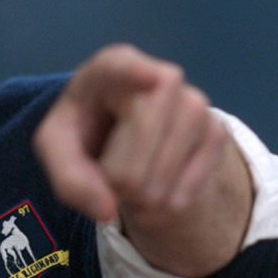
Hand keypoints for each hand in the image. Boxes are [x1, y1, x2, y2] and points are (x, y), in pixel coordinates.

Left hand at [33, 44, 253, 277]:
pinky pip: (193, 183)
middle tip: (111, 180)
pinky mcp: (217, 131)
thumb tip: (108, 211)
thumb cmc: (87, 134)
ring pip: (169, 164)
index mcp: (109, 69)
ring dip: (145, 193)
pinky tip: (159, 187)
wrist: (128, 145)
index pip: (121, 65)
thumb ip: (70, 179)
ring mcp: (195, 102)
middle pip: (144, 130)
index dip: (135, 73)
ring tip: (133, 185)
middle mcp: (159, 76)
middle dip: (123, 172)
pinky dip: (171, 200)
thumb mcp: (60, 151)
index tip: (152, 78)